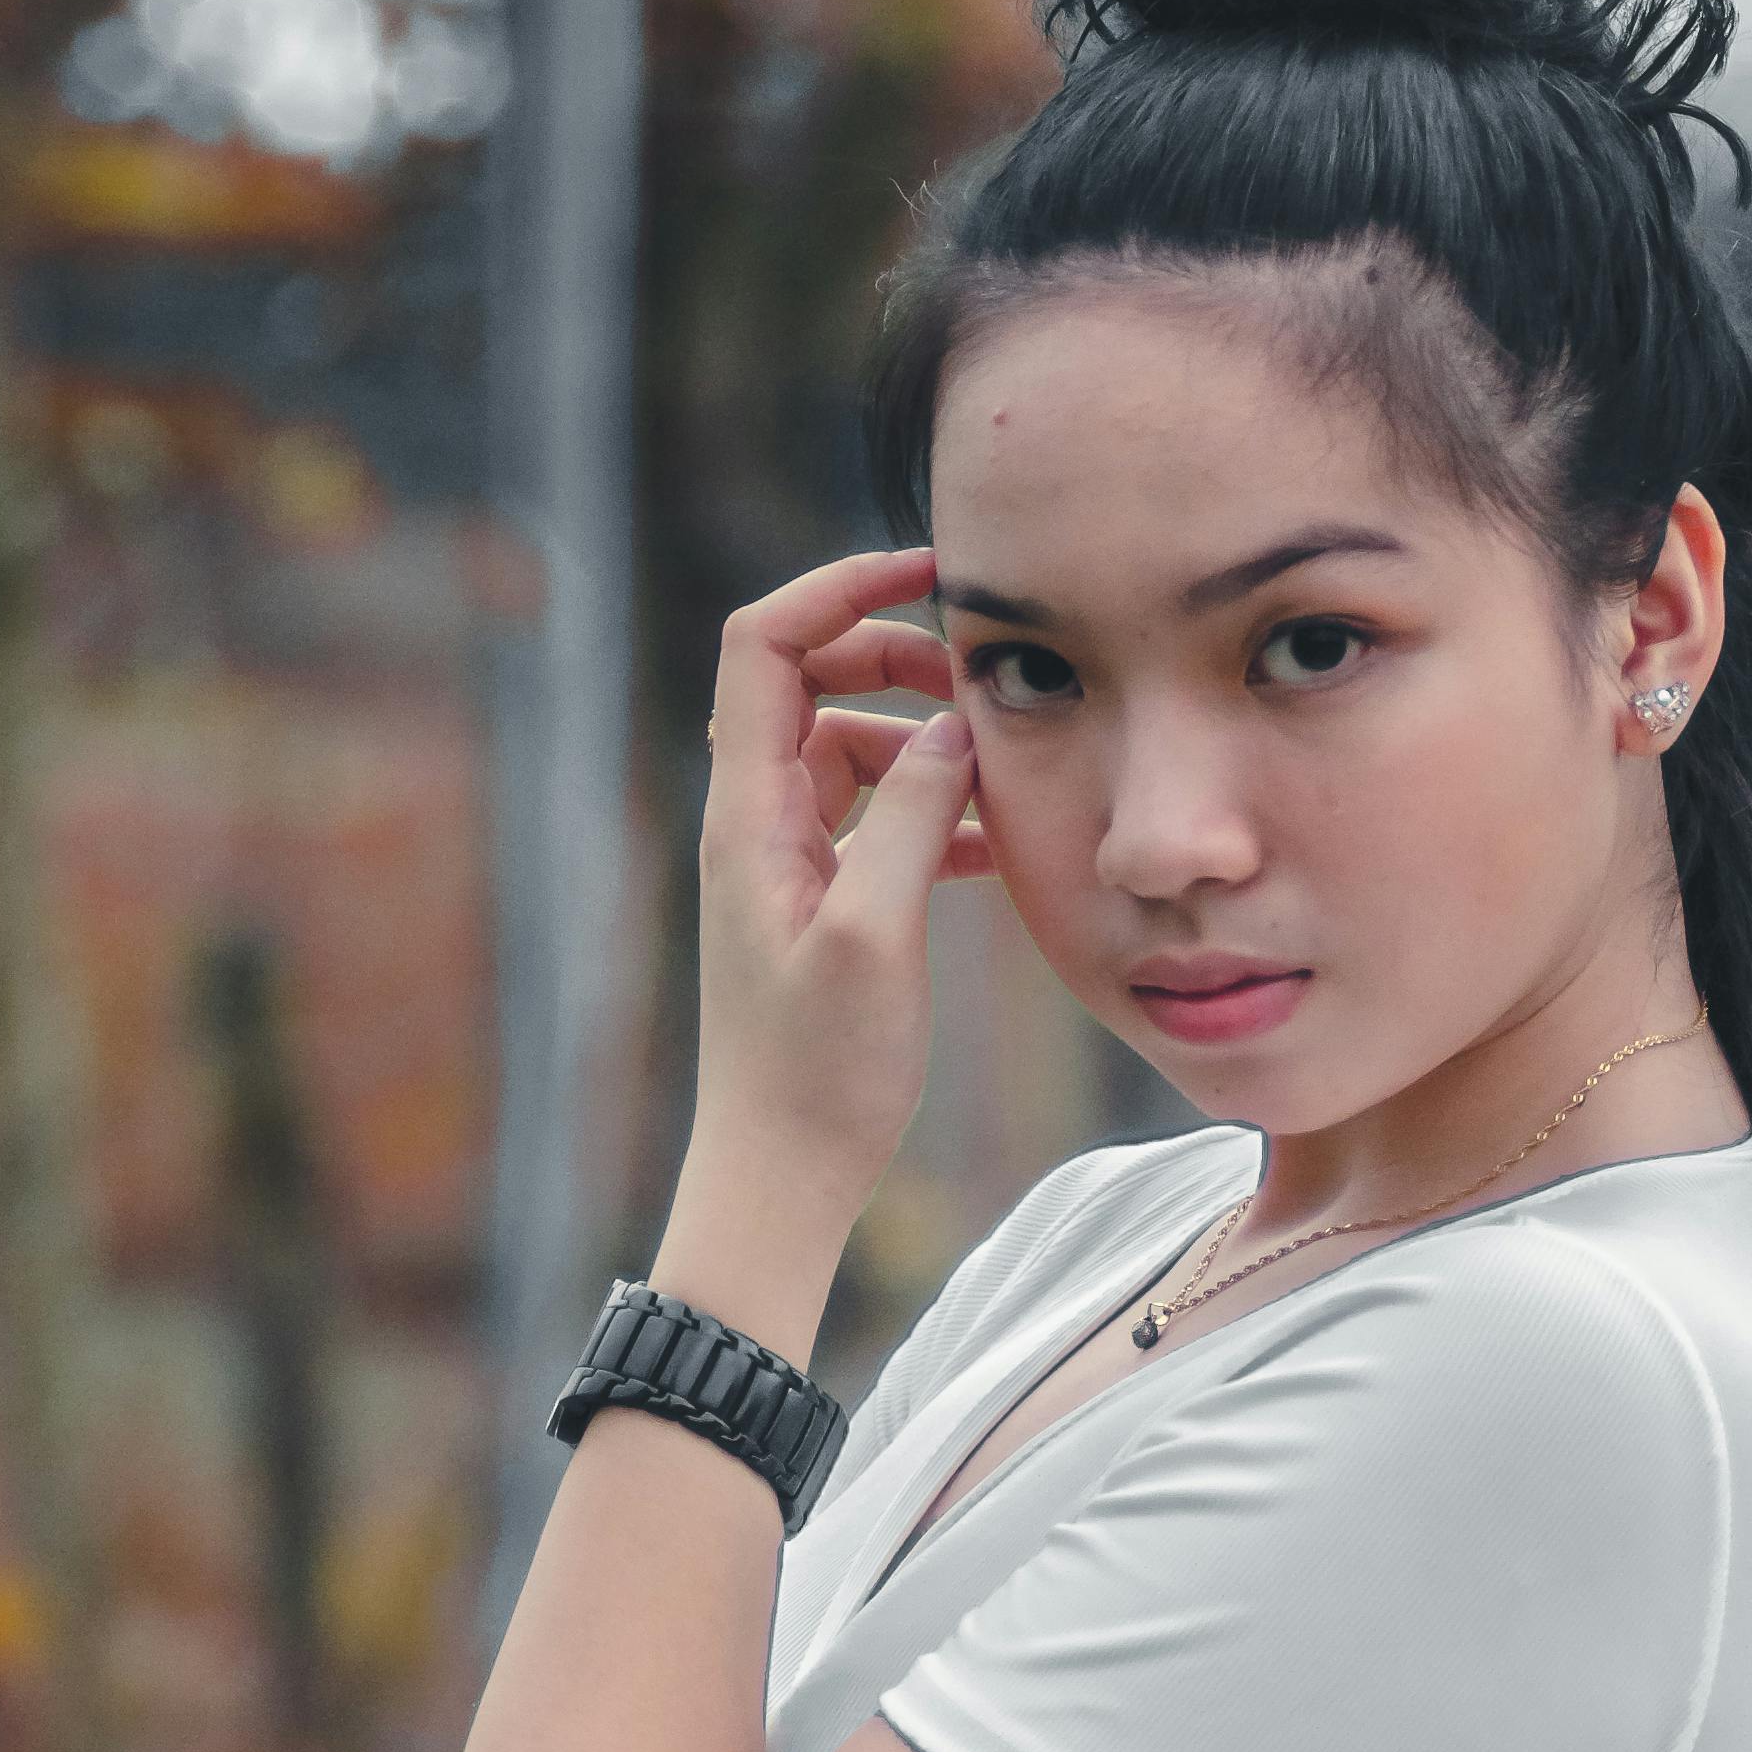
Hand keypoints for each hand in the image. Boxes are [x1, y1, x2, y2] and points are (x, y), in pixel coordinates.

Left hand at [683, 543, 987, 1232]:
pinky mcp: (820, 906)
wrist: (780, 1177)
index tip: (930, 574)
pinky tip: (992, 846)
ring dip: (923, 746)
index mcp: (747, 814)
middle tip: (986, 684)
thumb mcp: (873, 935)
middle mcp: (754, 823)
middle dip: (896, 660)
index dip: (838, 590)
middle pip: (810, 683)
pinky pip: (873, 820)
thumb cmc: (816, 1074)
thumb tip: (950, 728)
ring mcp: (785, 864)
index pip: (762, 645)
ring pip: (851, 752)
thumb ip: (907, 817)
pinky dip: (928, 811)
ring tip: (1004, 775)